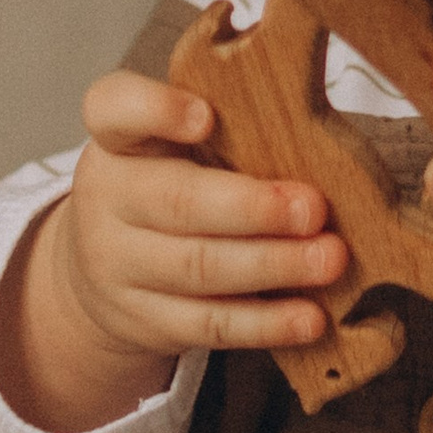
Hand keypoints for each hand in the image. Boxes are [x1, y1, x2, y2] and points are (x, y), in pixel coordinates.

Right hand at [0, 71, 348, 432]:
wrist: (104, 268)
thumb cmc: (166, 189)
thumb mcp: (174, 148)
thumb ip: (228, 133)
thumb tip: (323, 138)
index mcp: (119, 141)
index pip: (114, 108)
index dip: (156, 110)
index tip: (205, 116)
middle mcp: (108, 198)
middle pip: (176, 202)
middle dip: (252, 208)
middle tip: (313, 209)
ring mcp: (119, 265)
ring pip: (198, 268)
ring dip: (272, 265)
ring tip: (329, 260)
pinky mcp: (144, 320)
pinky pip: (209, 324)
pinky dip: (266, 323)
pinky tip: (309, 317)